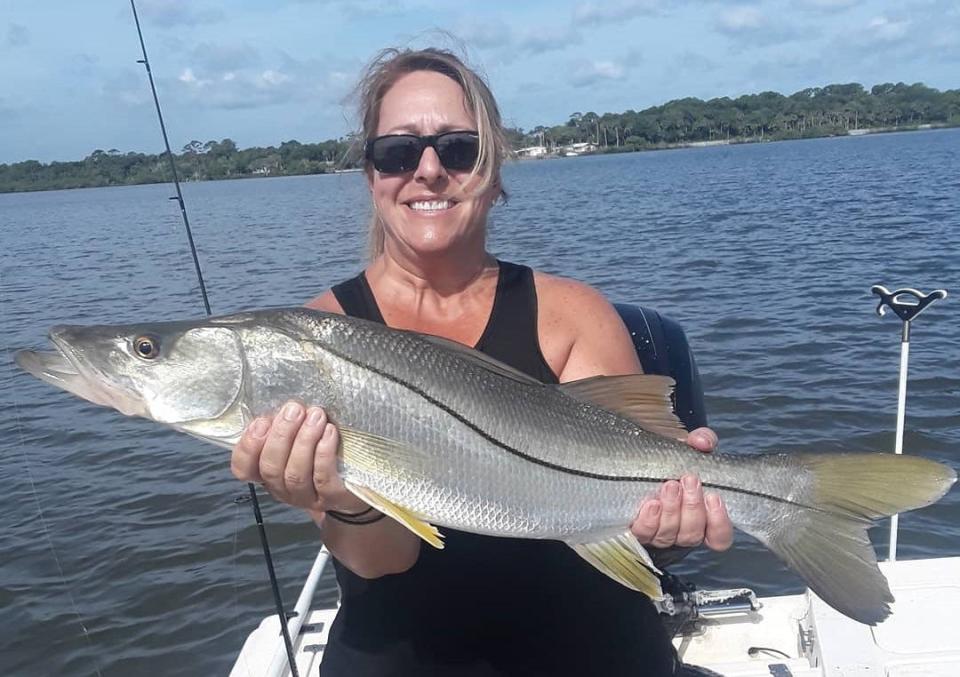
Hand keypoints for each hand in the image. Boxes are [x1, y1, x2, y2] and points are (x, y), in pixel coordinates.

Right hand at [230, 401, 365, 518]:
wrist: (357, 482)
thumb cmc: (323, 450)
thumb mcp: (299, 437)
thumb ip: (285, 427)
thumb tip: (283, 405)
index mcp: (268, 472)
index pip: (244, 468)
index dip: (248, 447)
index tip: (261, 421)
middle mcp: (283, 489)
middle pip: (271, 468)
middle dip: (281, 436)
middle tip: (294, 410)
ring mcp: (307, 497)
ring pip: (295, 474)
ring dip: (304, 441)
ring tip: (316, 416)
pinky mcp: (332, 497)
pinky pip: (322, 478)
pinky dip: (323, 453)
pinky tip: (329, 432)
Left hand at [630, 426, 733, 551]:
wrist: (635, 459)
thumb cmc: (670, 460)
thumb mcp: (689, 447)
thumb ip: (702, 440)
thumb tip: (702, 442)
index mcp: (701, 518)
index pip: (719, 537)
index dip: (719, 523)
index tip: (714, 497)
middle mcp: (680, 531)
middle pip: (692, 534)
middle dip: (692, 507)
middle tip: (689, 480)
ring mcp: (658, 533)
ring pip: (670, 534)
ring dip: (672, 509)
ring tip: (669, 485)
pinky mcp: (636, 530)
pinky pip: (644, 533)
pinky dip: (649, 520)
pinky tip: (652, 503)